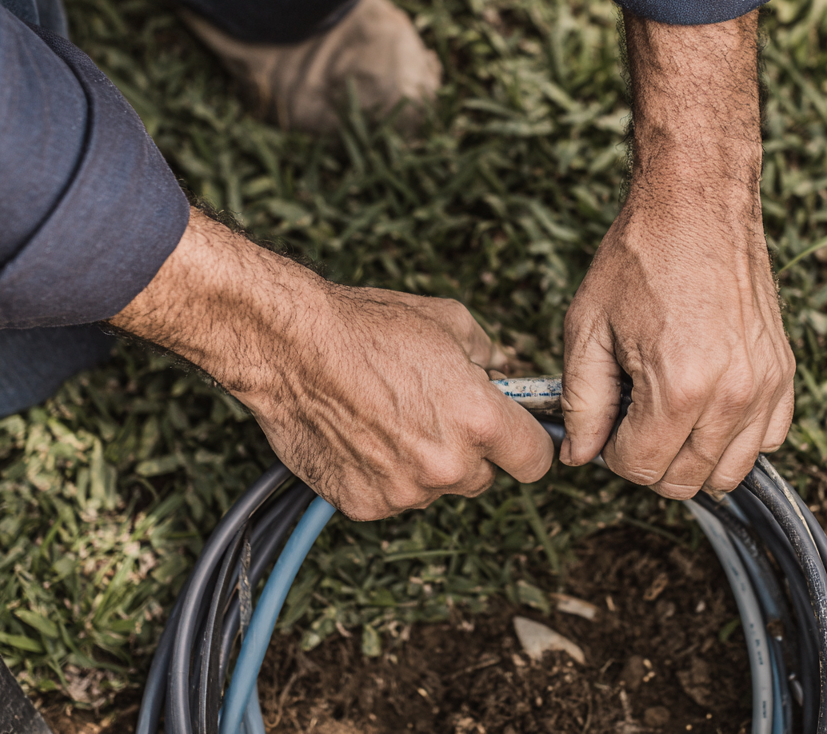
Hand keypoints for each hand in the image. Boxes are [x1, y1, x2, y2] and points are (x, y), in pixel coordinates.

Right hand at [111, 210, 552, 519]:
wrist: (291, 346)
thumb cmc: (368, 327)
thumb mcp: (449, 321)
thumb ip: (488, 355)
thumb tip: (501, 372)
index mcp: (479, 420)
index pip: (534, 460)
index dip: (526, 445)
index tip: (516, 438)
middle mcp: (446, 465)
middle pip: (482, 478)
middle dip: (469, 451)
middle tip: (435, 414)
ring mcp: (403, 491)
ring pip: (433, 488)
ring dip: (423, 465)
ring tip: (389, 418)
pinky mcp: (364, 504)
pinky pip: (391, 498)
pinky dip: (382, 475)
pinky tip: (362, 435)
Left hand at [561, 11, 794, 495]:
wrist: (697, 205)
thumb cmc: (639, 258)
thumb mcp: (588, 329)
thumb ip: (582, 403)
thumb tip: (580, 457)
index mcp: (679, 387)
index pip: (641, 470)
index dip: (612, 451)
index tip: (608, 417)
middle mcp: (733, 397)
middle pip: (685, 481)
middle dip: (649, 459)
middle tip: (632, 412)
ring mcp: (766, 387)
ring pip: (728, 474)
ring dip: (691, 455)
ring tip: (667, 409)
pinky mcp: (784, 374)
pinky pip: (767, 442)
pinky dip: (734, 439)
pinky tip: (705, 405)